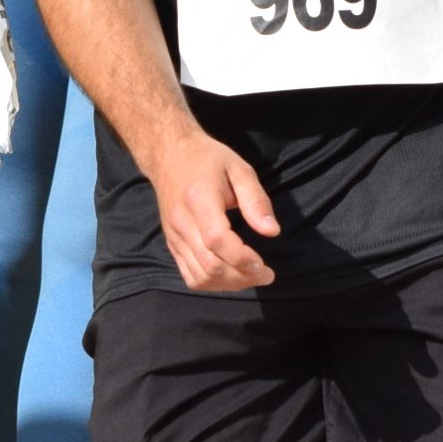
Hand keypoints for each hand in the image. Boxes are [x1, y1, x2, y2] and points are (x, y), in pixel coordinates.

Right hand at [140, 131, 280, 290]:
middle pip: (209, 265)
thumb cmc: (209, 160)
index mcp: (198, 200)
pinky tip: (231, 275)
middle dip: (242, 277)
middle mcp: (182, 223)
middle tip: (266, 275)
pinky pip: (190, 276)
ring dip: (229, 285)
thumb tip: (272, 232)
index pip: (217, 240)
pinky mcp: (172, 245)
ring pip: (199, 277)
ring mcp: (174, 237)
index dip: (242, 258)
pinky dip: (213, 283)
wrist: (169, 156)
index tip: (265, 266)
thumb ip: (256, 200)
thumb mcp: (239, 169)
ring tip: (251, 276)